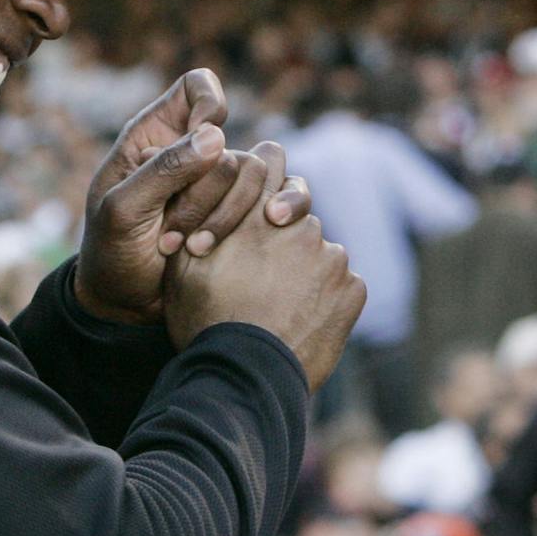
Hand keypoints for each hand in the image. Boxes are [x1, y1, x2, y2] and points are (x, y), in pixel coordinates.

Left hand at [75, 69, 314, 323]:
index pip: (197, 87)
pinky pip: (286, 197)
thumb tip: (217, 134)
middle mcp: (196, 154)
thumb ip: (165, 170)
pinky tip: (271, 228)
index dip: (208, 103)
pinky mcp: (250, 216)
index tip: (204, 139)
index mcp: (157, 137)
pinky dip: (283, 210)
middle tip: (173, 230)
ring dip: (232, 212)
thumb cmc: (112, 253)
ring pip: (259, 172)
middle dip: (208, 190)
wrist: (128, 305)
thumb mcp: (123, 210)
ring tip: (197, 248)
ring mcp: (226, 186)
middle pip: (230, 143)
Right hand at [163, 142, 365, 384]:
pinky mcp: (353, 289)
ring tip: (279, 305)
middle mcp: (302, 225)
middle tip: (262, 273)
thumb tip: (202, 198)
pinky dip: (325, 298)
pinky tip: (301, 320)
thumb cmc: (205, 321)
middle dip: (284, 233)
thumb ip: (200, 224)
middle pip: (297, 213)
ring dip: (305, 269)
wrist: (245, 375)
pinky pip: (341, 285)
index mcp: (258, 210)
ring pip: (320, 252)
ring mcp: (333, 257)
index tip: (261, 197)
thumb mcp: (183, 269)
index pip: (271, 159)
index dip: (267, 174)